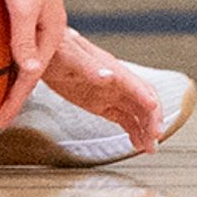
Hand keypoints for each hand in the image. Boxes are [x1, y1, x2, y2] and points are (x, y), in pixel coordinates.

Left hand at [0, 0, 69, 126]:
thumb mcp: (22, 6)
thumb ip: (23, 38)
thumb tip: (28, 70)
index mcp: (51, 32)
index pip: (32, 76)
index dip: (16, 101)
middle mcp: (46, 28)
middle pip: (29, 70)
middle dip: (16, 95)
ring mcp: (35, 18)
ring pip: (21, 56)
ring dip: (9, 77)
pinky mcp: (22, 7)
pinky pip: (12, 40)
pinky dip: (3, 55)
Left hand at [39, 30, 169, 151]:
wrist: (43, 51)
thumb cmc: (56, 48)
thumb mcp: (69, 56)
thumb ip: (88, 67)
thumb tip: (109, 76)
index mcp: (110, 67)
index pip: (135, 84)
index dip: (146, 100)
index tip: (154, 114)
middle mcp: (116, 81)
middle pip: (143, 100)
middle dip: (152, 119)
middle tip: (154, 139)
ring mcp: (110, 93)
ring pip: (137, 112)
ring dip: (146, 129)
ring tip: (149, 148)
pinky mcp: (102, 103)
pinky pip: (124, 118)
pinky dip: (134, 131)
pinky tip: (138, 143)